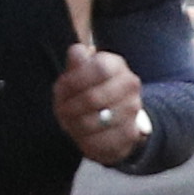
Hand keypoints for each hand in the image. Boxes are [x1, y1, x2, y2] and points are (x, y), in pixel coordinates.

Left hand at [53, 43, 149, 168]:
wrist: (113, 116)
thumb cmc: (89, 88)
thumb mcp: (80, 71)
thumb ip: (77, 60)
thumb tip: (77, 53)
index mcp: (116, 65)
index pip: (99, 68)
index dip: (75, 79)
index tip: (61, 87)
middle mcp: (130, 85)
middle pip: (94, 98)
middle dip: (71, 106)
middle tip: (60, 110)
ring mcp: (133, 111)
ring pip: (96, 122)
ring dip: (75, 124)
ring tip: (68, 122)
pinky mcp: (130, 135)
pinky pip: (101, 140)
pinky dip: (84, 139)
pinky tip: (80, 134)